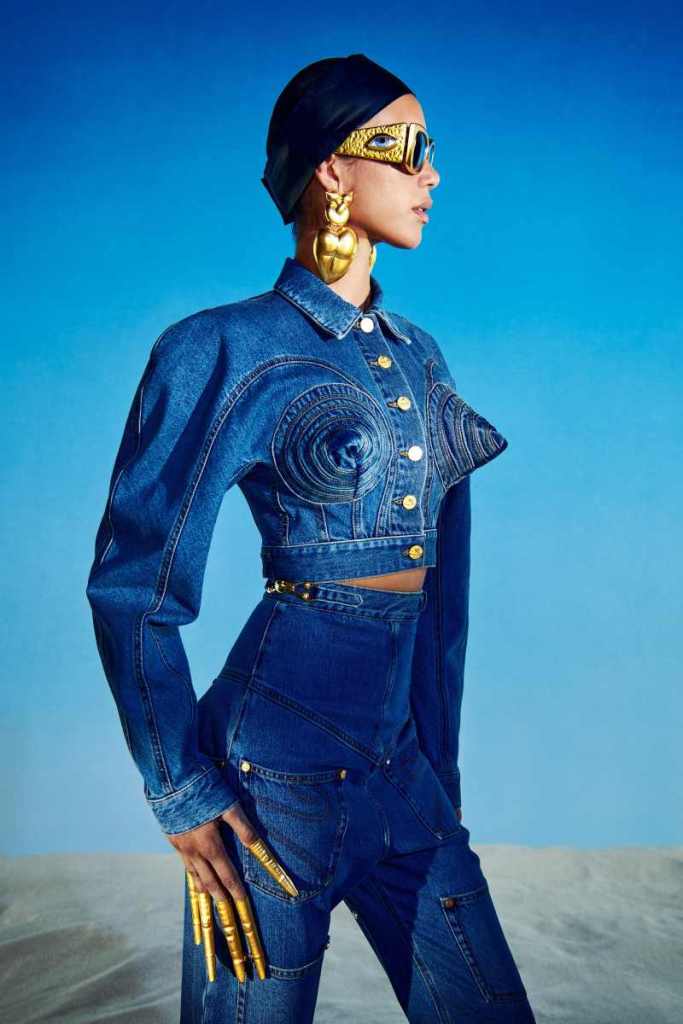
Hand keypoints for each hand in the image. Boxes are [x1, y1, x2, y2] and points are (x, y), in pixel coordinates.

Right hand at [167, 800, 298, 982]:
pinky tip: (194, 873)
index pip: (227, 874)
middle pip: (209, 881)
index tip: (242, 905)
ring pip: (194, 874)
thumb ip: (243, 827)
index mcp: (210, 845)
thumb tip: (258, 846)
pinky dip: (192, 873)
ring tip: (213, 897)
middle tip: (228, 911)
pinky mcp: (171, 838)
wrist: (170, 778)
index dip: (236, 891)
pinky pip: (184, 863)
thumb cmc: (203, 788)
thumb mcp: (228, 805)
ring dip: (205, 888)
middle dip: (220, 897)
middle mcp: (193, 851)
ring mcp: (180, 846)